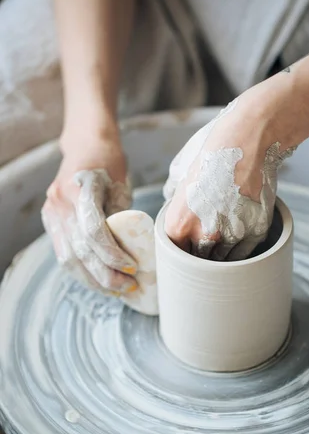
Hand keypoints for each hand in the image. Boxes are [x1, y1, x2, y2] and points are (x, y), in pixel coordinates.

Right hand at [41, 126, 137, 293]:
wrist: (85, 144)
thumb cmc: (109, 163)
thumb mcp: (121, 185)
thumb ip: (122, 217)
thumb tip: (133, 254)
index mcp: (81, 189)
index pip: (94, 231)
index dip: (113, 254)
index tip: (133, 267)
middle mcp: (61, 202)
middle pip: (80, 251)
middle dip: (105, 275)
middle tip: (129, 286)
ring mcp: (52, 212)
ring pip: (68, 258)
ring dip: (92, 279)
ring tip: (115, 289)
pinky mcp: (50, 221)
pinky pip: (63, 253)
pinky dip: (81, 271)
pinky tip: (98, 280)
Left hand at [163, 94, 292, 260]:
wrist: (250, 138)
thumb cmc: (213, 151)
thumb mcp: (181, 172)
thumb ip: (174, 196)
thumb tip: (171, 202)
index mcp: (179, 224)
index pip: (175, 252)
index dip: (182, 247)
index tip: (187, 243)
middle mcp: (204, 235)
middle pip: (199, 259)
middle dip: (201, 251)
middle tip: (207, 235)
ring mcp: (232, 236)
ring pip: (223, 258)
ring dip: (222, 250)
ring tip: (225, 228)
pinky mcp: (256, 232)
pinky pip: (244, 251)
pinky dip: (241, 244)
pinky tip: (240, 226)